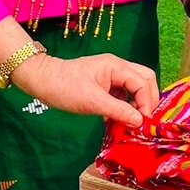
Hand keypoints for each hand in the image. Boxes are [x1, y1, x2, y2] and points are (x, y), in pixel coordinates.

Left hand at [10, 52, 158, 128]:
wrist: (42, 81)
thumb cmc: (65, 88)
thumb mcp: (93, 101)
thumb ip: (119, 111)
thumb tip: (140, 121)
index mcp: (116, 66)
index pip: (143, 82)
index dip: (147, 102)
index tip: (142, 122)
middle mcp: (117, 67)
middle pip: (145, 80)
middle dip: (147, 100)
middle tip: (143, 120)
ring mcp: (111, 75)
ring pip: (134, 87)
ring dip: (136, 104)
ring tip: (131, 122)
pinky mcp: (104, 83)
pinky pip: (122, 93)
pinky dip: (124, 106)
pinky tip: (117, 119)